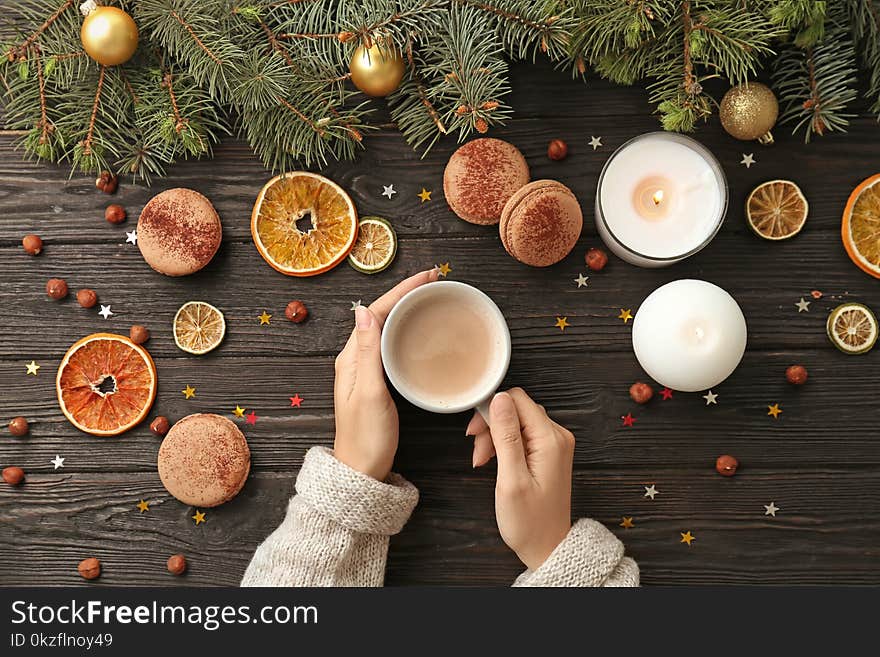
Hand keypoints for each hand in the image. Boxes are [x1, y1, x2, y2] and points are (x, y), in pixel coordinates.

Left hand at [333, 268, 438, 480]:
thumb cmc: (366, 438)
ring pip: (386, 328)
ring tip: (429, 297)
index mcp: (351, 358)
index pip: (376, 312)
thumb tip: (365, 311)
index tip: (427, 276)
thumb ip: (368, 353)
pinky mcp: (375, 381)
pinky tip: (418, 331)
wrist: (361, 472)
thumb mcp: (369, 394)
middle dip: (406, 294)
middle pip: (381, 315)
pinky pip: (390, 345)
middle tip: (434, 281)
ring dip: (406, 309)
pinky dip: (405, 330)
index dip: (402, 290)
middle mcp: (355, 359)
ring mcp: (365, 370)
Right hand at [467, 388, 573, 570]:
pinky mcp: (548, 453)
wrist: (547, 547)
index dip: (491, 409)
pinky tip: (494, 461)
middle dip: (491, 425)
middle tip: (477, 452)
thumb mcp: (511, 479)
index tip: (475, 432)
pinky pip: (522, 435)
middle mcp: (556, 437)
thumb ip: (506, 436)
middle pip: (516, 409)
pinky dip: (504, 444)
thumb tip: (499, 399)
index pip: (517, 399)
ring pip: (517, 421)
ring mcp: (554, 445)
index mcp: (550, 440)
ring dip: (495, 436)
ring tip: (483, 461)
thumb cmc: (529, 522)